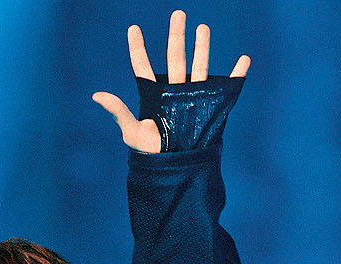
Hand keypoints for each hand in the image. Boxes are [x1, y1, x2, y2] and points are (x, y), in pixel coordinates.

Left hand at [91, 10, 249, 153]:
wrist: (176, 171)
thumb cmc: (151, 154)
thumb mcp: (132, 133)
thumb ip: (118, 112)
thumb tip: (96, 95)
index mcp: (152, 95)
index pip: (143, 66)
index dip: (138, 47)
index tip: (133, 29)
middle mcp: (173, 92)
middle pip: (175, 57)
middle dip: (177, 35)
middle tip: (178, 14)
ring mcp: (193, 97)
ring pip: (199, 66)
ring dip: (202, 47)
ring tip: (202, 27)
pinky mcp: (211, 108)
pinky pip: (227, 87)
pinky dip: (237, 73)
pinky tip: (243, 59)